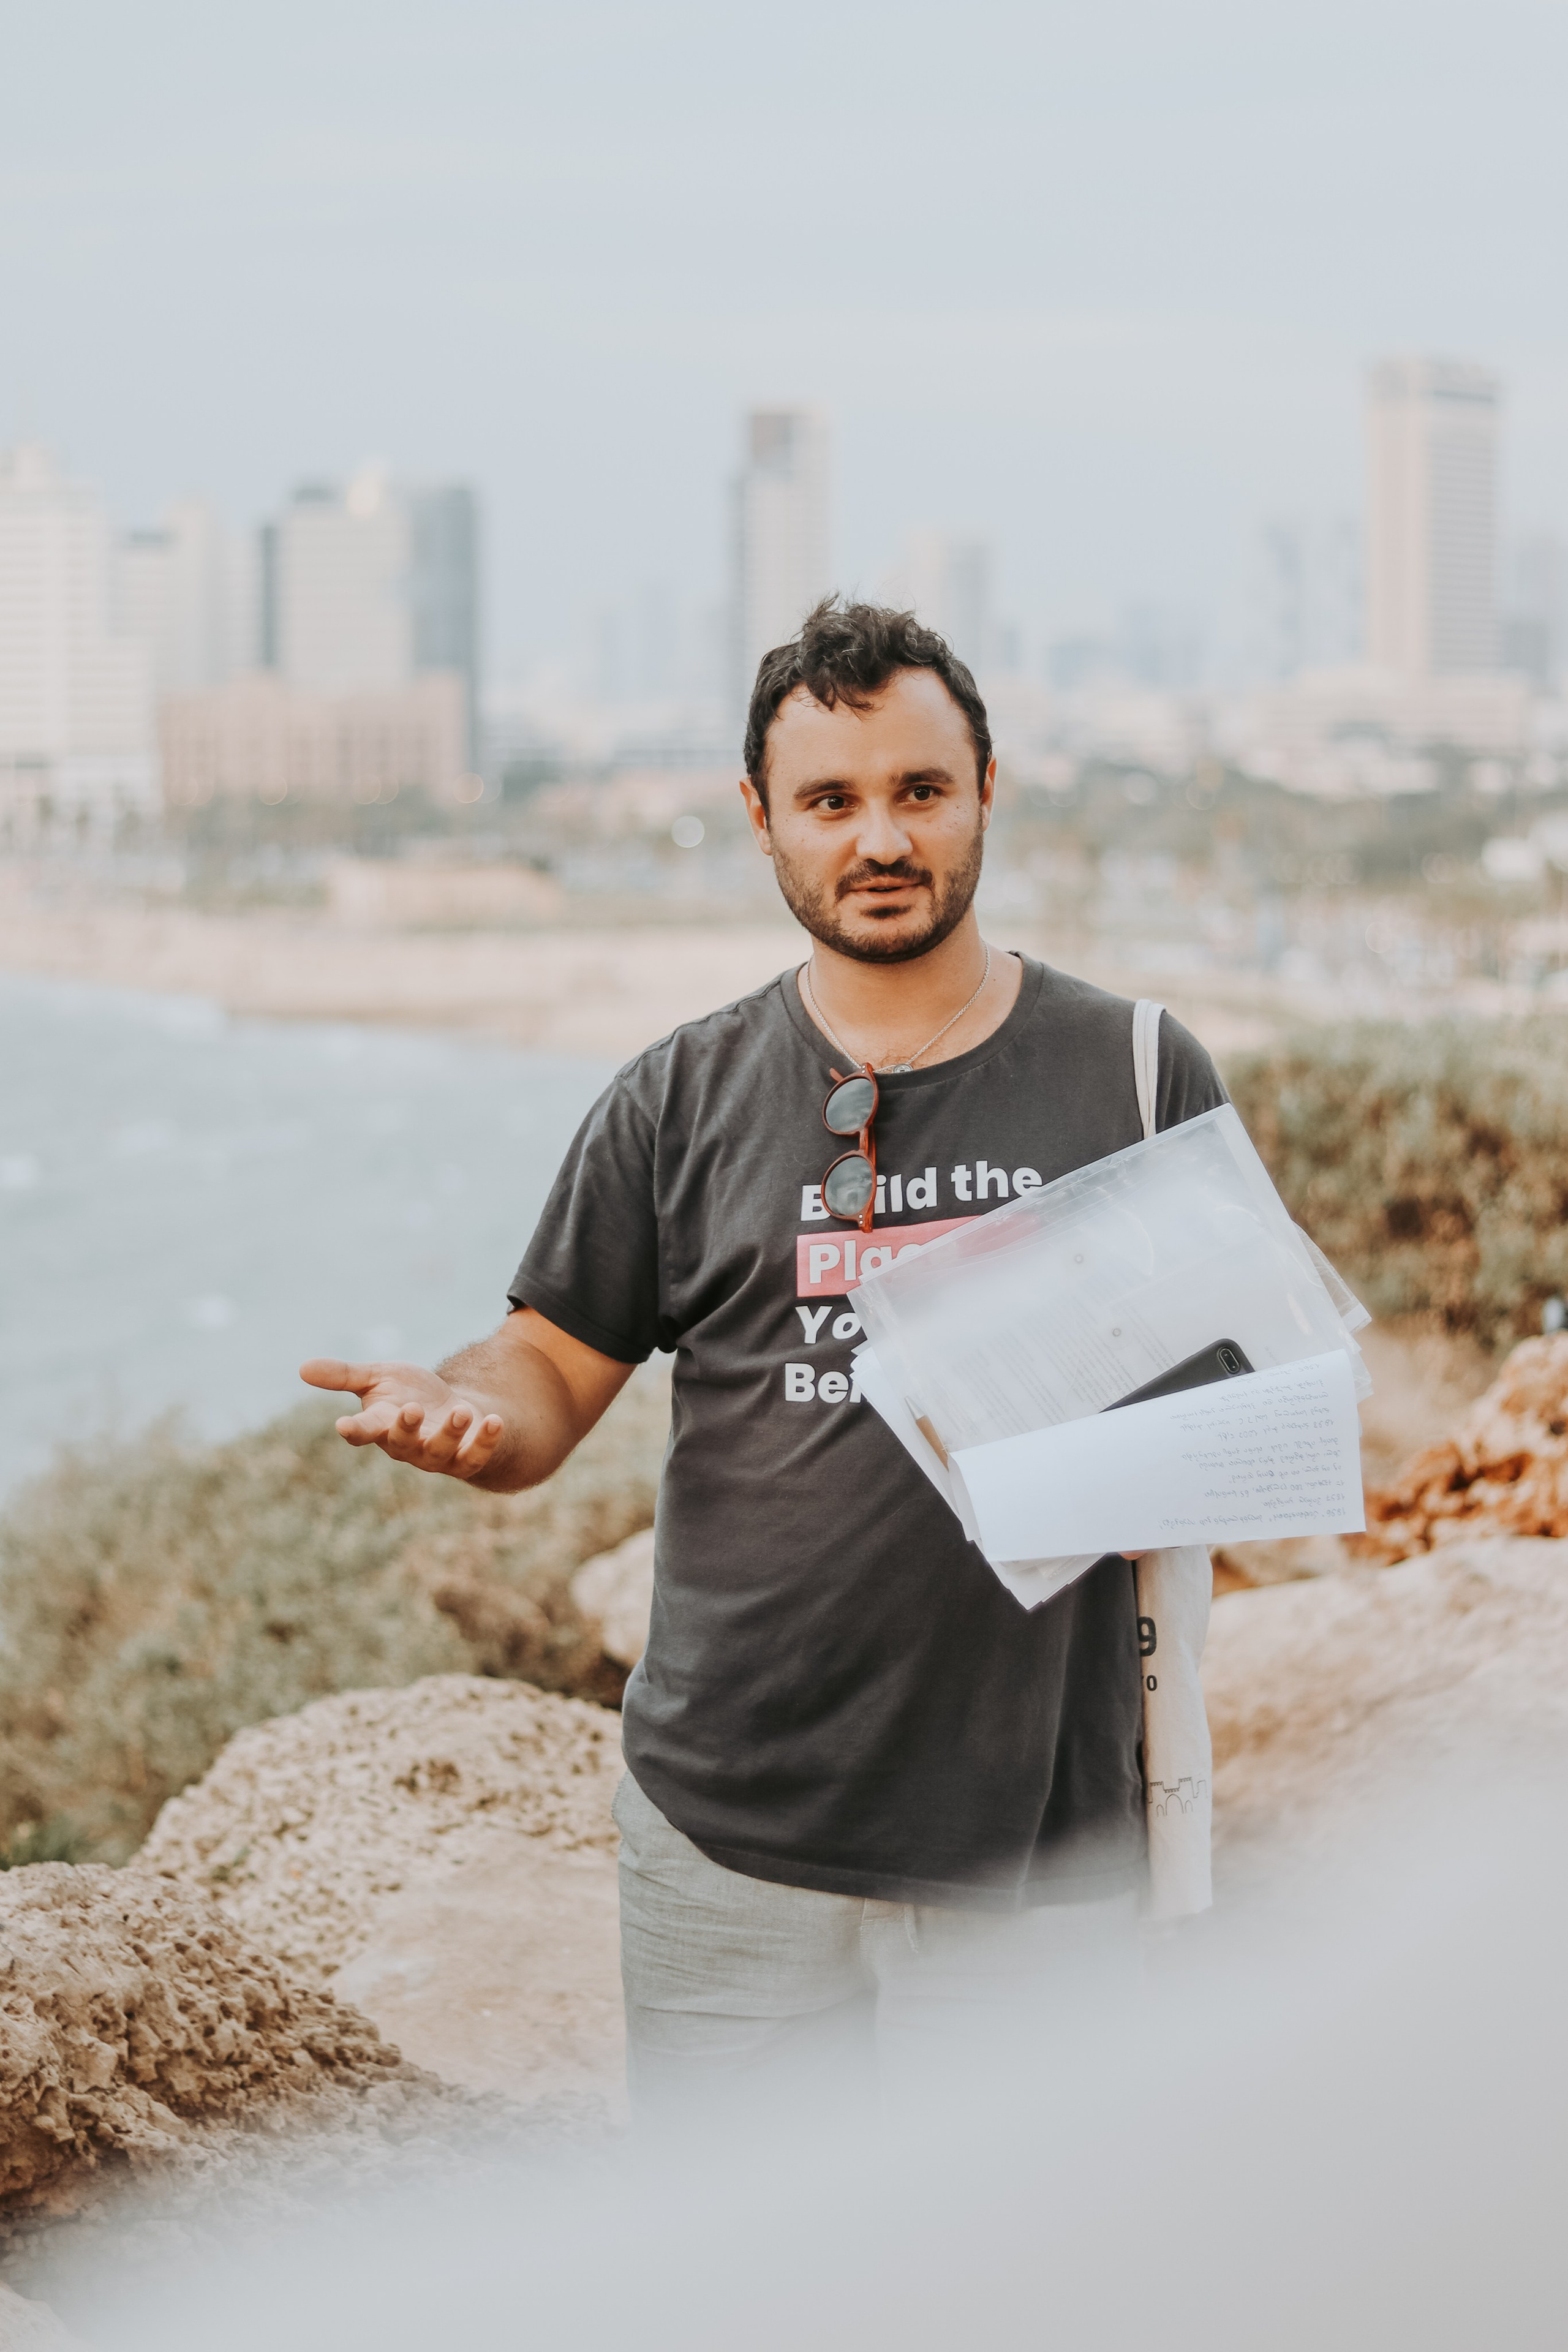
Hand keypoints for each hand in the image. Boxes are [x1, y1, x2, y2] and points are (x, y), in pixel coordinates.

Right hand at [299, 1357, 505, 1480]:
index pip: (362, 1432)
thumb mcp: (378, 1378)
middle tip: (411, 1409)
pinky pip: (475, 1456)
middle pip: (402, 1443)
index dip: (354, 1430)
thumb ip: (345, 1375)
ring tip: (461, 1410)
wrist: (452, 1411)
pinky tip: (495, 1421)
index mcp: (381, 1426)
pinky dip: (485, 1441)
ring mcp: (437, 1455)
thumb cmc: (409, 1395)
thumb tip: (301, 1368)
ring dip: (450, 1432)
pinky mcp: (466, 1458)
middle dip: (406, 1428)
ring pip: (439, 1451)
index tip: (343, 1426)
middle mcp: (407, 1445)